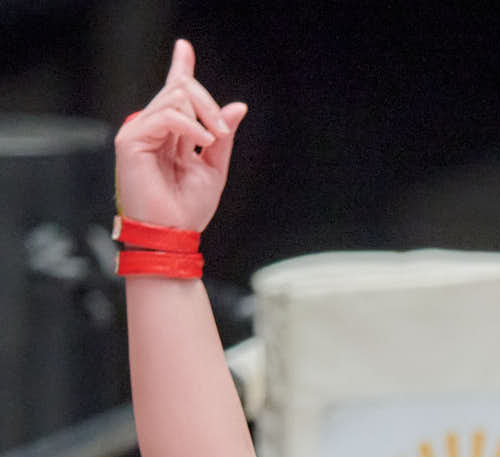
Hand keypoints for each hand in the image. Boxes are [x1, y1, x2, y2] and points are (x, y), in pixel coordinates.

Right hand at [114, 39, 246, 232]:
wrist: (173, 235)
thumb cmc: (188, 210)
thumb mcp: (214, 167)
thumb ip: (223, 136)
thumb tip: (237, 107)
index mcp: (168, 134)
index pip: (173, 93)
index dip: (180, 69)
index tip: (185, 48)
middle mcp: (152, 128)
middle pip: (179, 89)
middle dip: (207, 102)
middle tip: (223, 129)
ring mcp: (139, 131)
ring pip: (174, 97)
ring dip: (204, 114)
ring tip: (214, 140)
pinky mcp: (131, 140)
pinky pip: (166, 115)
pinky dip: (190, 125)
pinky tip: (203, 141)